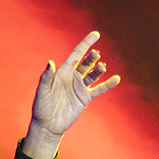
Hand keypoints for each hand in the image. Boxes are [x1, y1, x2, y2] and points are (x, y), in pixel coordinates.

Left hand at [24, 31, 119, 157]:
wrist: (48, 124)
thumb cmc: (41, 106)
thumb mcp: (42, 91)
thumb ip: (46, 77)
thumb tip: (50, 63)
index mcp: (63, 71)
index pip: (77, 53)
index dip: (86, 43)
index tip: (96, 34)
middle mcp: (74, 77)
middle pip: (86, 63)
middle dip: (92, 58)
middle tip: (96, 55)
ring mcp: (80, 87)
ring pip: (93, 75)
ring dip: (98, 70)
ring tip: (101, 67)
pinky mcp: (85, 98)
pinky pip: (99, 89)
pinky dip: (107, 85)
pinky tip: (116, 79)